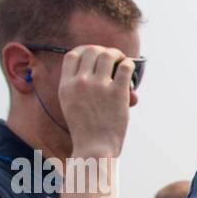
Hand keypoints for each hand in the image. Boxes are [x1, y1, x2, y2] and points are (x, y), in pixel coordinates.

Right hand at [58, 45, 133, 159]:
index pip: (72, 55)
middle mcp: (81, 82)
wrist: (95, 147)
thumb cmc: (85, 130)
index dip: (84, 50)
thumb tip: (98, 73)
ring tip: (122, 60)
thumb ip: (78, 87)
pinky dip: (129, 65)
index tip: (93, 54)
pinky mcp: (117, 93)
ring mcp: (99, 87)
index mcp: (66, 85)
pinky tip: (130, 69)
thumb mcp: (70, 105)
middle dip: (102, 50)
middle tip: (112, 57)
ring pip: (108, 55)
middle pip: (90, 51)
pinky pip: (125, 68)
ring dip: (117, 54)